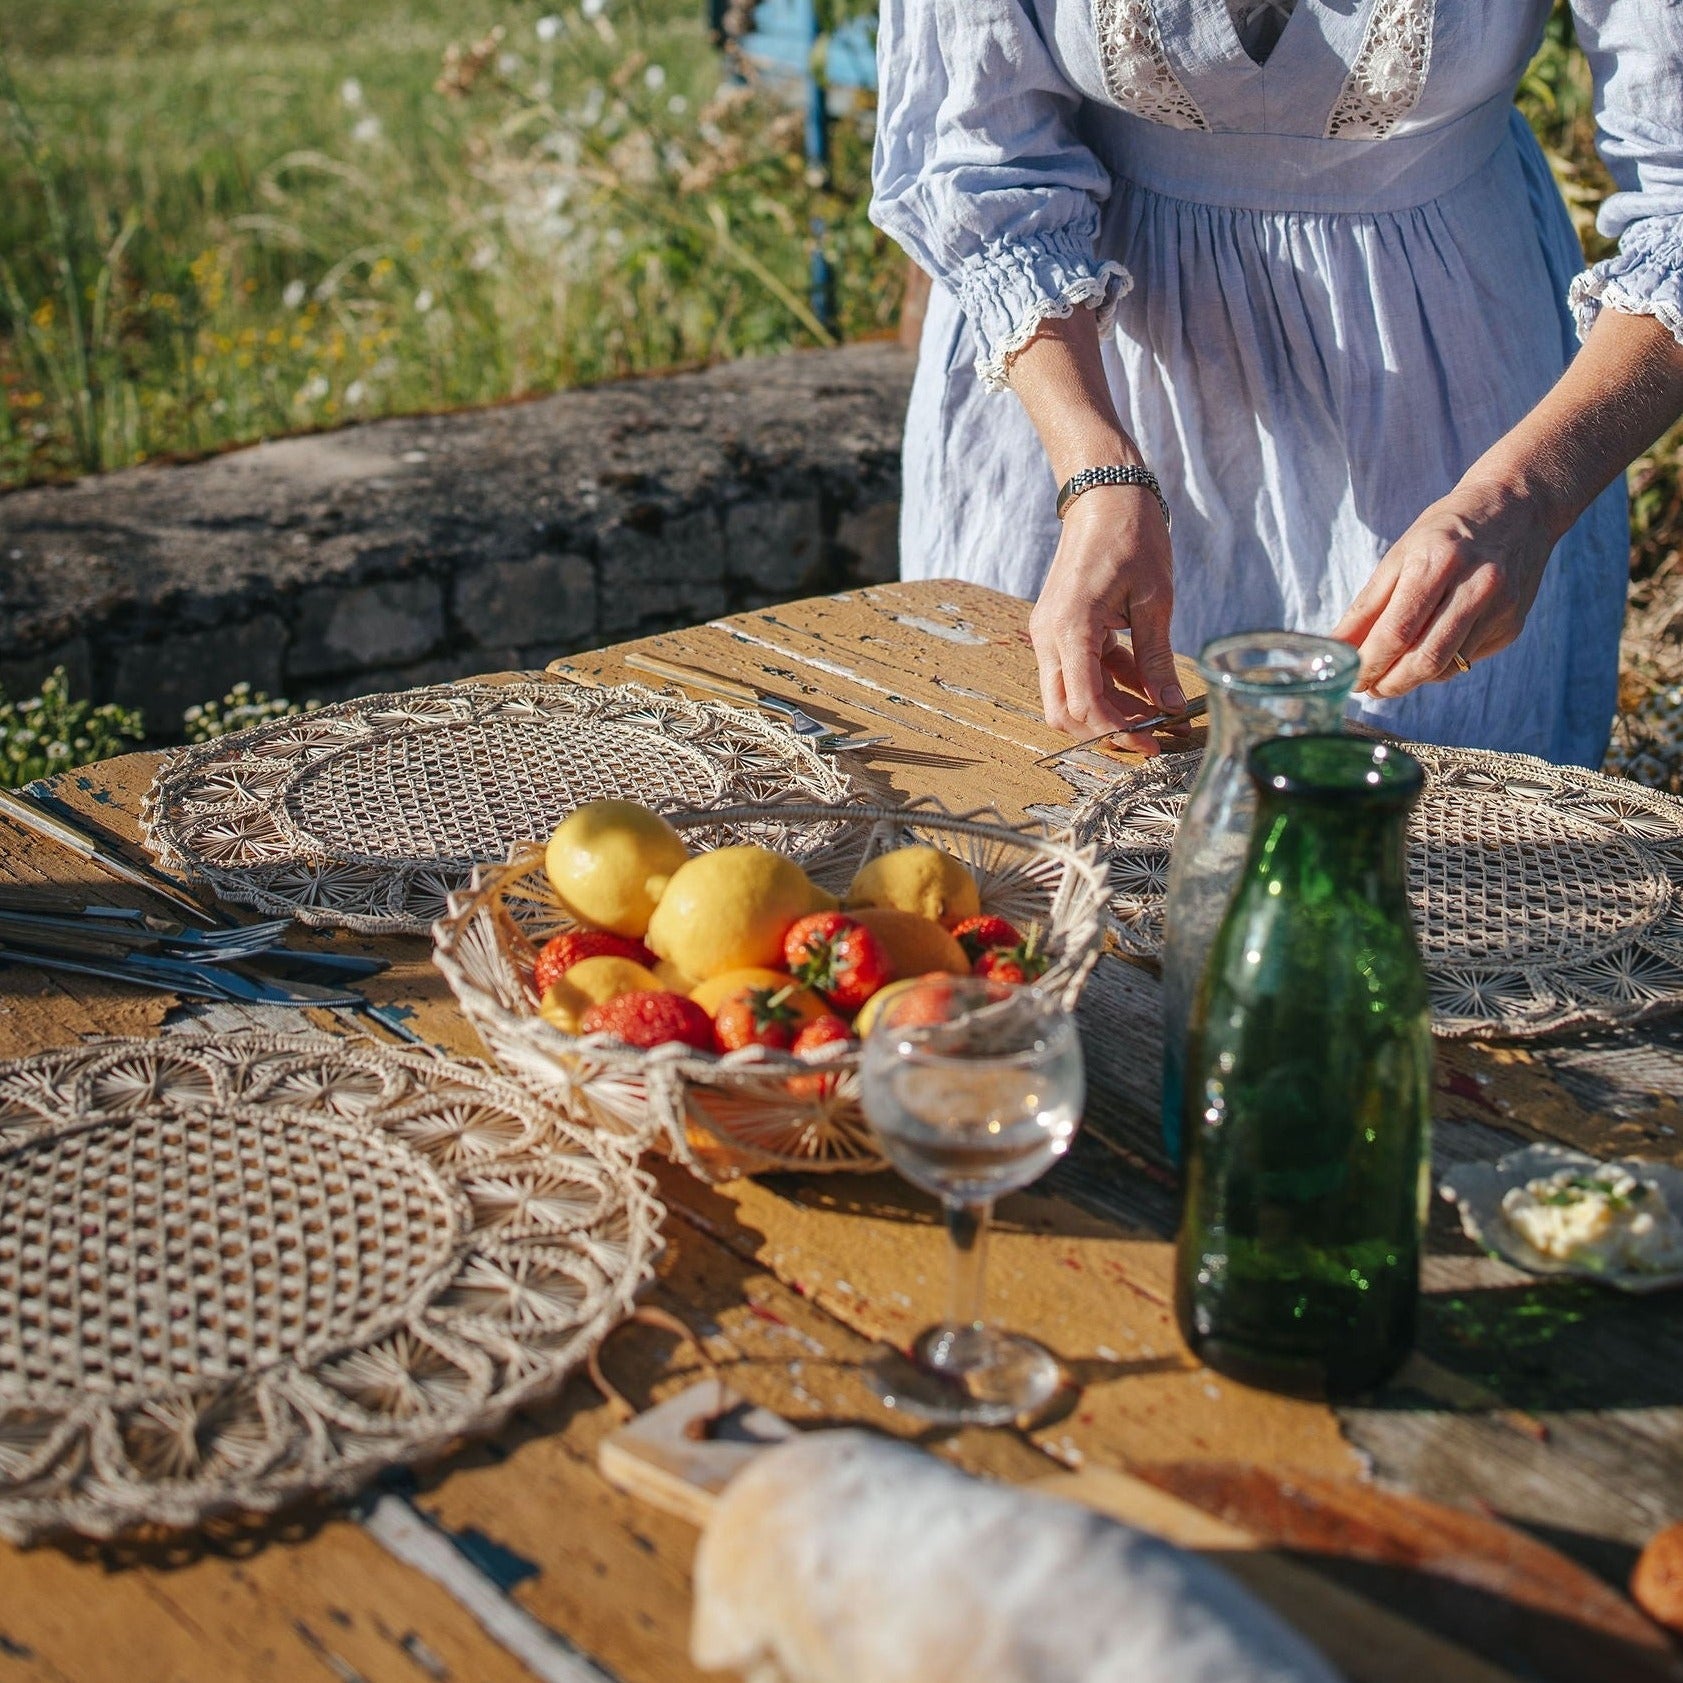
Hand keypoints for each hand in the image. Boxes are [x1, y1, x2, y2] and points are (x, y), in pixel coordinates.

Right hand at [1028, 484, 1181, 744]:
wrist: (1104, 496)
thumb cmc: (1132, 538)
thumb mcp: (1155, 601)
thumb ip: (1158, 659)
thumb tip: (1171, 707)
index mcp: (1071, 628)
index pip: (1084, 703)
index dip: (1118, 732)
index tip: (1153, 743)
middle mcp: (1049, 636)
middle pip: (1063, 711)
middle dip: (1104, 731)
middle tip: (1149, 735)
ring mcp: (1049, 633)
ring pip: (1068, 695)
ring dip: (1107, 710)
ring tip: (1155, 711)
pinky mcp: (1058, 629)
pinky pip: (1077, 672)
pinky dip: (1106, 685)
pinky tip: (1143, 683)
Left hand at [1331, 478, 1555, 697]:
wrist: (1517, 507)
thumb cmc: (1446, 532)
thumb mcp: (1399, 557)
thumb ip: (1366, 607)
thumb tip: (1336, 648)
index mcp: (1438, 562)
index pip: (1397, 632)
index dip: (1370, 664)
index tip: (1351, 680)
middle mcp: (1476, 585)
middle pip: (1426, 659)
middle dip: (1391, 684)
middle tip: (1370, 688)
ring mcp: (1500, 607)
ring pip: (1448, 666)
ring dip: (1414, 678)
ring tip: (1393, 670)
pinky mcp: (1513, 624)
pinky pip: (1468, 660)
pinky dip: (1441, 664)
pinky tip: (1431, 645)